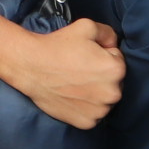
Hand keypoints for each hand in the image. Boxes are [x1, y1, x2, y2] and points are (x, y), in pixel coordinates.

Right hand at [7, 18, 124, 129]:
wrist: (31, 66)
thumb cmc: (58, 45)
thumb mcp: (86, 26)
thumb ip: (108, 33)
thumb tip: (114, 44)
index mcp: (116, 69)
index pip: (117, 60)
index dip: (101, 55)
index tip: (85, 55)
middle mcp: (113, 93)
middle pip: (114, 82)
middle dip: (101, 76)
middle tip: (80, 69)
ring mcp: (99, 111)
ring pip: (104, 100)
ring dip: (95, 93)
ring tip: (75, 83)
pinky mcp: (86, 123)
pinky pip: (93, 115)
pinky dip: (85, 108)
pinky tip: (72, 96)